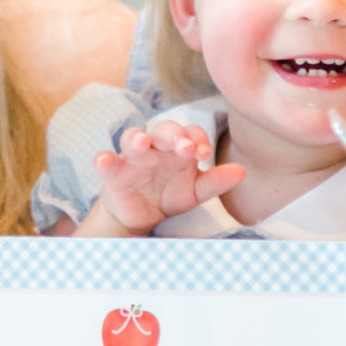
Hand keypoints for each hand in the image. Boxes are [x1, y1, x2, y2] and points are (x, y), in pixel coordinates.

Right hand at [83, 122, 244, 235]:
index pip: (190, 133)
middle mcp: (156, 147)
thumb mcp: (195, 192)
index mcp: (178, 148)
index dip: (198, 139)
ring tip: (142, 142)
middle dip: (174, 135)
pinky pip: (107, 162)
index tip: (204, 153)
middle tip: (185, 147)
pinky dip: (103, 160)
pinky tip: (103, 160)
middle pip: (163, 130)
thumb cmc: (169, 195)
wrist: (141, 215)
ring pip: (132, 137)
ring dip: (137, 138)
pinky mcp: (114, 173)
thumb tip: (242, 171)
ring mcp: (133, 158)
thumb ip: (216, 182)